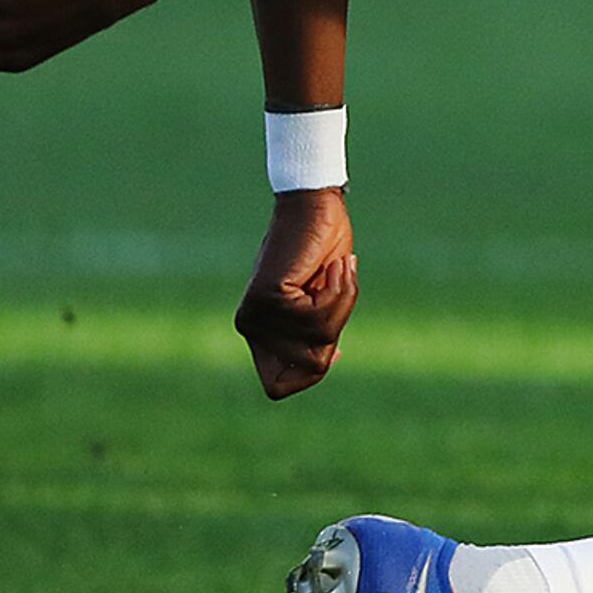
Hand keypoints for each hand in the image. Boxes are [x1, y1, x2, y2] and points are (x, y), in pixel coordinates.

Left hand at [237, 186, 357, 399]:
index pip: (278, 387)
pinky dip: (339, 290)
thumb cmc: (324, 248)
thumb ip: (317, 332)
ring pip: (319, 339)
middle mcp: (250, 328)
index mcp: (259, 332)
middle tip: (338, 290)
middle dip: (337, 330)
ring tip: (339, 271)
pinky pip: (318, 316)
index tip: (335, 345)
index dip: (313, 373)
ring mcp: (256, 315)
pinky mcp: (269, 297)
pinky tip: (336, 265)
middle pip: (310, 366)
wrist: (314, 205)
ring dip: (343, 303)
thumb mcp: (325, 301)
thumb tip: (325, 360)